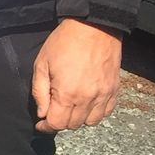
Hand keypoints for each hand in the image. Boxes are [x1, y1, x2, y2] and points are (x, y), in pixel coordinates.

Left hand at [32, 18, 122, 132]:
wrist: (94, 27)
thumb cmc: (64, 43)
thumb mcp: (41, 65)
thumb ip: (40, 93)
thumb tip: (42, 114)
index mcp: (67, 94)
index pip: (57, 124)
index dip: (46, 127)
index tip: (40, 123)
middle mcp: (88, 99)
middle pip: (73, 125)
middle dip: (60, 122)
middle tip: (53, 112)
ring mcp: (104, 95)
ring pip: (91, 122)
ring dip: (78, 119)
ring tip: (70, 108)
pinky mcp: (114, 89)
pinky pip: (106, 112)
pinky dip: (95, 113)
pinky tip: (86, 104)